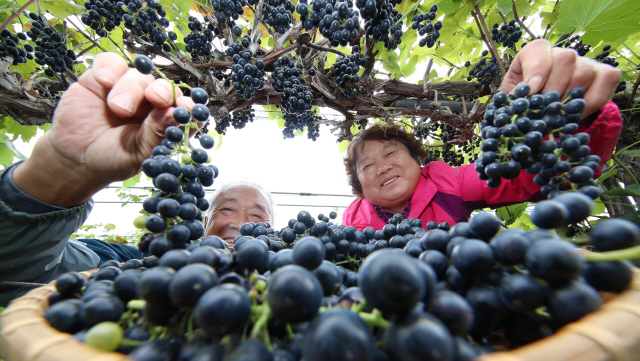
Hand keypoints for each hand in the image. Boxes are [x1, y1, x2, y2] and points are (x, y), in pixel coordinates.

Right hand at [13, 52, 194, 206]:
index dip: (188, 106)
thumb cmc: (112, 158)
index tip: (183, 109)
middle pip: (164, 87)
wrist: (75, 158)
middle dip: (162, 90)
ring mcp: (127, 89)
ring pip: (139, 75)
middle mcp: (151, 103)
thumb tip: (176, 114)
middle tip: (155, 98)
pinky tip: (104, 81)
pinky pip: (111, 63)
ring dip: (130, 88)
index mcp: (166, 122)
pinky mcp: (102, 79)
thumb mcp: (137, 154)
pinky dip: (109, 68)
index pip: (186, 108)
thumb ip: (156, 134)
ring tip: (117, 108)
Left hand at [501, 39, 620, 117]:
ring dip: (571, 98)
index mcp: (534, 54)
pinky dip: (595, 99)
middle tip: (546, 110)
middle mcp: (561, 54)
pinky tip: (578, 113)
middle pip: (565, 59)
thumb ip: (513, 99)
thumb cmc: (525, 104)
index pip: (538, 49)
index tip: (531, 92)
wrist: (546, 113)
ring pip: (584, 71)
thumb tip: (517, 106)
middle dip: (554, 89)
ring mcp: (584, 62)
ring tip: (559, 116)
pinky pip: (608, 78)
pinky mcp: (603, 73)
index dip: (536, 71)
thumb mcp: (513, 101)